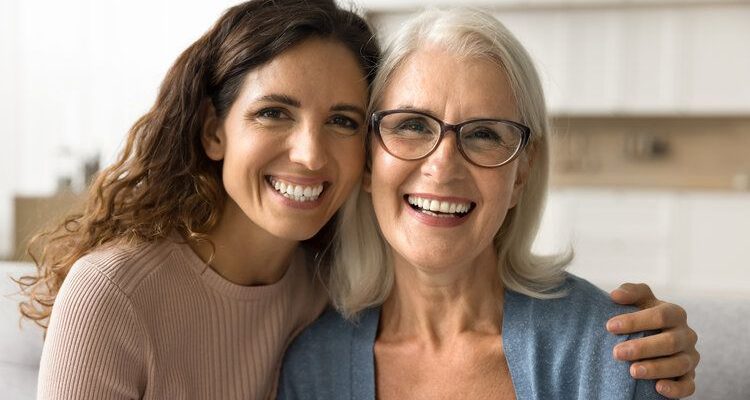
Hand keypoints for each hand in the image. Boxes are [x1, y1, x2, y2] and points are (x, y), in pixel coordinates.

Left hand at [606, 283, 698, 398]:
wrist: (651, 339)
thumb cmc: (642, 317)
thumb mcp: (638, 301)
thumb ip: (630, 292)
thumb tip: (615, 295)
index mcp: (675, 313)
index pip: (660, 315)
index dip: (635, 321)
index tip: (610, 326)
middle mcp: (686, 335)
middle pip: (670, 342)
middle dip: (642, 348)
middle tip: (617, 353)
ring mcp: (690, 357)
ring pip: (679, 364)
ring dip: (656, 368)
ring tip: (632, 371)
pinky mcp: (689, 377)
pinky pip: (688, 386)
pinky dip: (676, 389)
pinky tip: (658, 388)